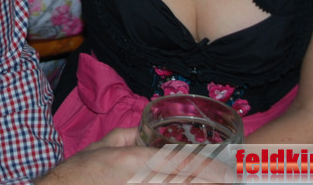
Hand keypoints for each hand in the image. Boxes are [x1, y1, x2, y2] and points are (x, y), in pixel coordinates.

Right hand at [35, 128, 232, 183]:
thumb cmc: (79, 172)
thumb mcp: (103, 146)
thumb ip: (127, 136)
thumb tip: (145, 133)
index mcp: (138, 161)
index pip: (184, 164)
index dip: (210, 169)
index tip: (229, 172)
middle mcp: (145, 181)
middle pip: (187, 182)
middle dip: (212, 181)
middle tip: (233, 178)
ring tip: (220, 182)